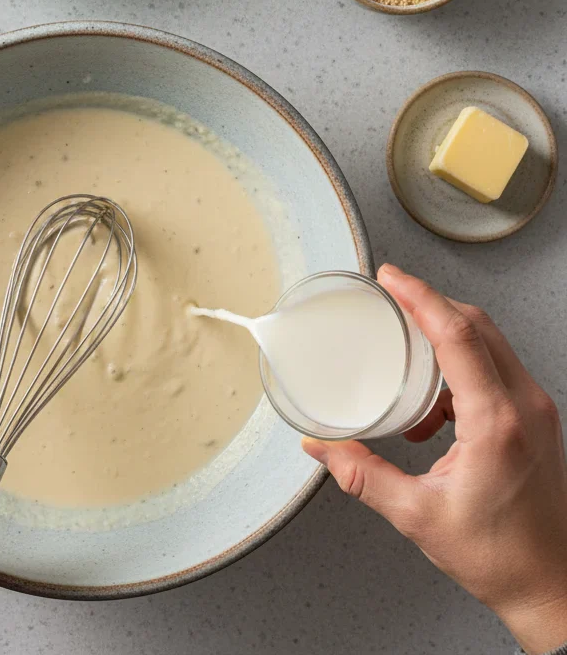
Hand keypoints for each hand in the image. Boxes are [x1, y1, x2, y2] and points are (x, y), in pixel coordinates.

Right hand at [302, 265, 566, 654]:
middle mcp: (524, 407)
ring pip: (489, 342)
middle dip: (429, 302)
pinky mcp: (535, 421)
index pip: (458, 335)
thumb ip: (361, 475)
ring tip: (404, 344)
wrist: (553, 586)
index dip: (420, 298)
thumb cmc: (501, 557)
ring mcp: (535, 412)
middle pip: (476, 325)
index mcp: (497, 422)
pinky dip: (458, 364)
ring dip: (445, 331)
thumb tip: (322, 447)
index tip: (391, 279)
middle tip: (390, 293)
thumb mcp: (417, 514)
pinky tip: (430, 402)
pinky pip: (494, 368)